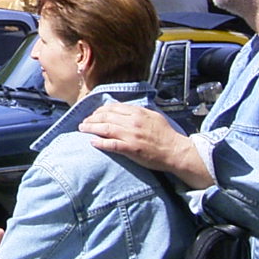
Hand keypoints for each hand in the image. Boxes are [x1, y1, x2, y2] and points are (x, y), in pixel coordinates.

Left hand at [78, 103, 212, 188]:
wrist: (175, 151)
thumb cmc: (166, 134)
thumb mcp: (153, 116)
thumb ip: (138, 111)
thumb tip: (124, 109)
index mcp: (138, 112)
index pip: (113, 107)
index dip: (100, 110)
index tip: (94, 114)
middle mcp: (132, 122)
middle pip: (106, 117)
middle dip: (92, 118)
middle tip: (84, 122)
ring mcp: (131, 135)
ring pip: (105, 128)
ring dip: (91, 128)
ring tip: (82, 129)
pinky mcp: (131, 149)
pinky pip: (111, 145)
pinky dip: (100, 143)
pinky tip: (92, 142)